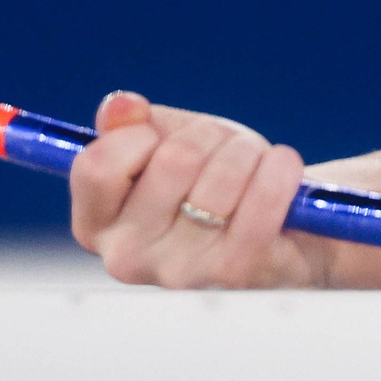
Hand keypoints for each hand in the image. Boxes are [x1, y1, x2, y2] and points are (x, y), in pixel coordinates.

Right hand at [68, 91, 324, 287]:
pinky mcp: (233, 273)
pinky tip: (281, 171)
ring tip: (254, 166)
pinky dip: (281, 169)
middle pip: (173, 158)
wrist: (284, 231)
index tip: (163, 139)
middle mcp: (128, 258)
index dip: (138, 135)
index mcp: (98, 226)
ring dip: (248, 151)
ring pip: (222, 174)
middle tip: (224, 148)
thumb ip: (129, 124)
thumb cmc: (216, 183)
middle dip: (209, 135)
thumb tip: (123, 107)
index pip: (96, 167)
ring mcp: (179, 272)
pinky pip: (263, 196)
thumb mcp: (165, 142)